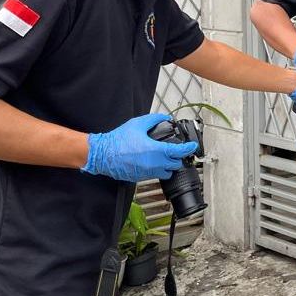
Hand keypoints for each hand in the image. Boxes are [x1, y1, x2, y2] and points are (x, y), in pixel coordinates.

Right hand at [81, 113, 199, 181]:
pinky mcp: (141, 177)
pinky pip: (156, 175)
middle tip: (177, 150)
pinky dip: (158, 169)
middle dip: (178, 157)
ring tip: (165, 157)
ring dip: (169, 165)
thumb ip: (154, 120)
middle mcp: (154, 164)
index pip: (179, 152)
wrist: (103, 154)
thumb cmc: (118, 140)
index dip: (189, 149)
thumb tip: (165, 118)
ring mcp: (148, 172)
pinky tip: (153, 161)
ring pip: (167, 172)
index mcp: (155, 151)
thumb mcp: (137, 124)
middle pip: (176, 164)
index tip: (192, 146)